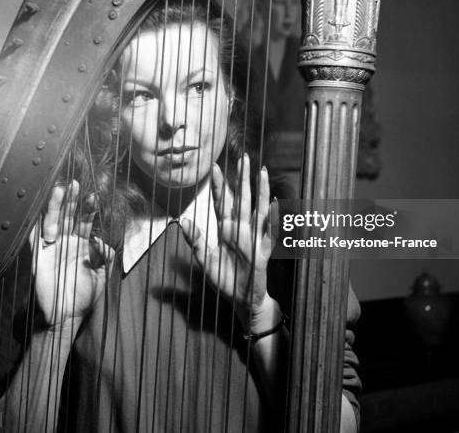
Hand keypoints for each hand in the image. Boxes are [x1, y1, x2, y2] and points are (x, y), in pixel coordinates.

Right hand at [29, 180, 113, 329]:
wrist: (65, 316)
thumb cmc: (83, 296)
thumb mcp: (102, 274)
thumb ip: (105, 255)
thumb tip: (100, 240)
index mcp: (81, 244)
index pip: (85, 221)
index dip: (88, 209)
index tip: (93, 196)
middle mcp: (66, 242)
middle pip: (68, 215)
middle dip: (72, 200)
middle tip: (75, 183)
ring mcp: (51, 247)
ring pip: (52, 221)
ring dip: (55, 205)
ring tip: (60, 189)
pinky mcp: (38, 256)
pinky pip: (34, 237)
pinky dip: (35, 224)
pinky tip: (37, 209)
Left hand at [181, 154, 274, 332]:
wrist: (242, 300)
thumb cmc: (225, 279)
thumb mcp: (205, 260)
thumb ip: (195, 241)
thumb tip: (182, 220)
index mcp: (227, 230)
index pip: (222, 203)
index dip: (219, 185)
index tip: (214, 166)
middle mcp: (241, 230)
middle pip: (242, 199)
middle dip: (242, 179)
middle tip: (244, 158)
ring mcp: (254, 239)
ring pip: (258, 209)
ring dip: (261, 191)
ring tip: (262, 172)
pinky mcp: (263, 252)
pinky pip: (270, 233)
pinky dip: (274, 218)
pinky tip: (276, 203)